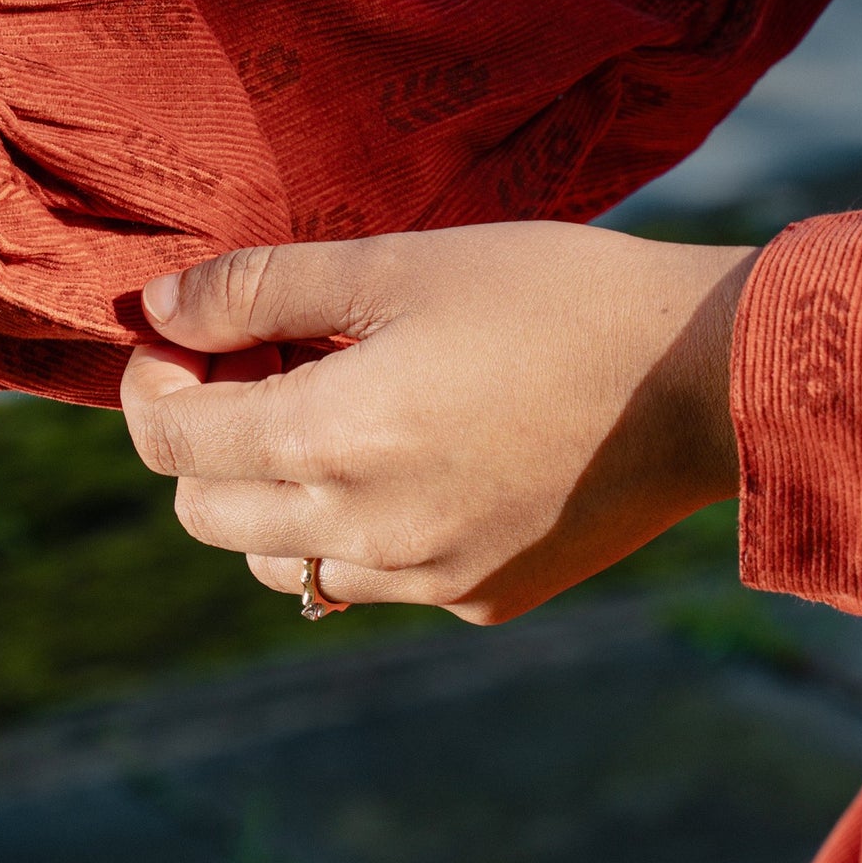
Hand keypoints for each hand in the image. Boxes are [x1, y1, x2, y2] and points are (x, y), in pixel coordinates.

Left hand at [121, 222, 756, 623]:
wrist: (705, 378)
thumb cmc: (553, 296)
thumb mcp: (398, 264)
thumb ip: (262, 289)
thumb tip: (160, 310)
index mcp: (332, 440)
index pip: (172, 444)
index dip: (155, 382)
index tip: (186, 333)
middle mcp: (365, 532)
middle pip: (205, 514)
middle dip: (203, 439)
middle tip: (263, 360)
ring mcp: (425, 580)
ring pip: (282, 562)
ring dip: (271, 494)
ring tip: (337, 409)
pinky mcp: (482, 598)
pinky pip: (375, 577)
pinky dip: (359, 524)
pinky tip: (422, 453)